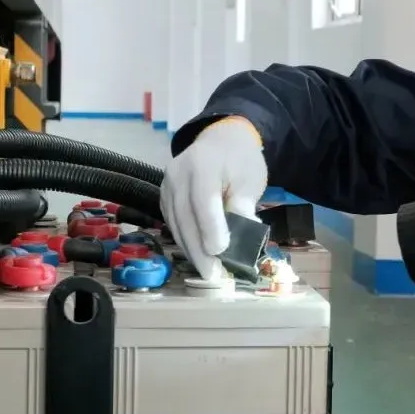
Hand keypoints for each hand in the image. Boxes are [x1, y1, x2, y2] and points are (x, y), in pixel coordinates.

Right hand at [161, 117, 267, 279]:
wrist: (222, 140)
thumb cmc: (240, 160)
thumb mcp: (250, 178)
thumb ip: (243, 203)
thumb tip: (243, 234)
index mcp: (203, 163)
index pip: (203, 198)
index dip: (210, 226)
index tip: (220, 250)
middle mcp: (178, 173)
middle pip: (185, 215)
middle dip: (198, 248)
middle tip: (213, 274)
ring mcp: (167, 185)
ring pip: (176, 223)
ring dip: (191, 250)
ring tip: (207, 271)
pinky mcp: (164, 196)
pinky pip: (172, 222)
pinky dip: (185, 241)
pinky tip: (197, 256)